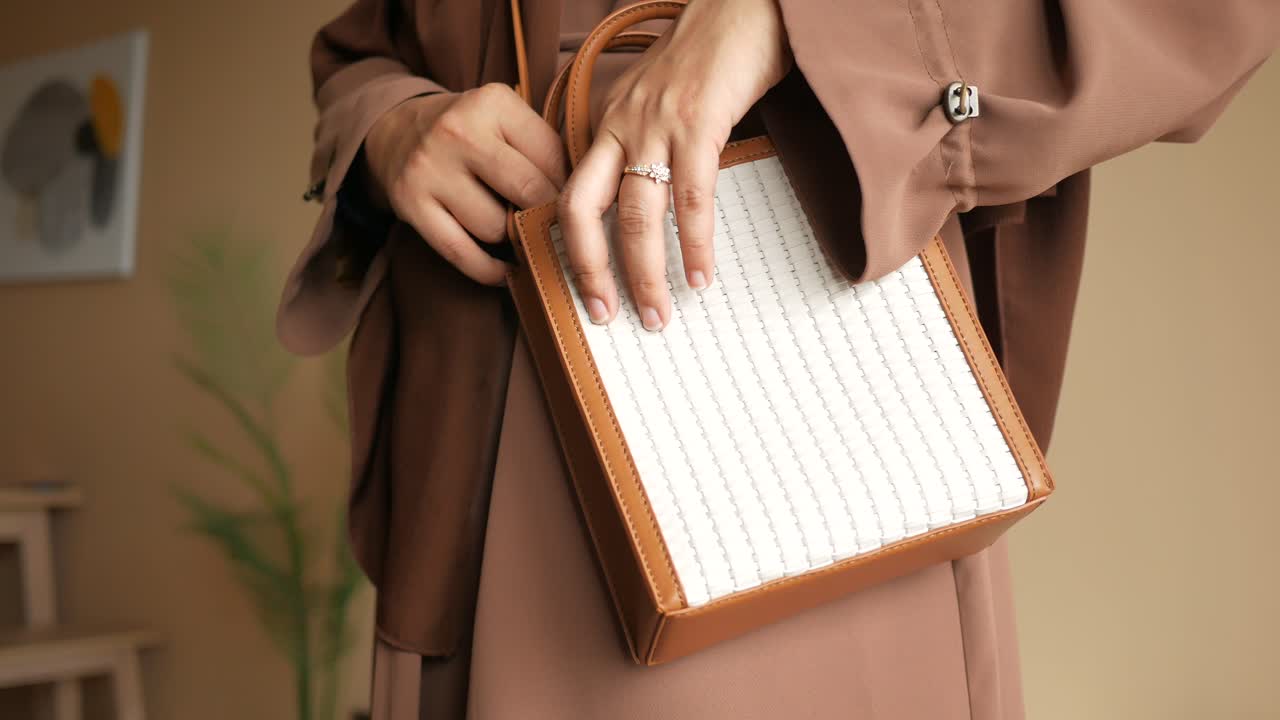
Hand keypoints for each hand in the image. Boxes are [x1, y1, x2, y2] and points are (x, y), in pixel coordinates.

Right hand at [363, 84, 566, 284]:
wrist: (397, 130)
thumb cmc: (470, 131)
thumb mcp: (506, 118)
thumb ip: (544, 148)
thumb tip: (593, 202)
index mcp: (493, 103)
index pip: (552, 157)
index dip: (571, 189)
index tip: (578, 207)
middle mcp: (459, 132)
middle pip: (528, 191)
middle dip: (547, 216)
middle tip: (556, 229)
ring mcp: (430, 168)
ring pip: (495, 227)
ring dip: (512, 239)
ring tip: (518, 234)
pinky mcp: (410, 203)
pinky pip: (462, 253)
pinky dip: (490, 270)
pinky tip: (506, 270)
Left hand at [558, 0, 790, 328]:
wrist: (744, 7)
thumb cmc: (708, 57)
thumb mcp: (657, 99)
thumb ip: (643, 143)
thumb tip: (647, 199)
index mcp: (606, 124)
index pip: (572, 196)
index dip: (572, 249)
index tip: (586, 290)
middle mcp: (620, 126)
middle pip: (585, 211)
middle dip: (592, 272)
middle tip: (606, 317)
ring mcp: (656, 125)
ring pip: (637, 216)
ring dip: (645, 274)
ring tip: (658, 315)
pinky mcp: (699, 124)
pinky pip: (691, 199)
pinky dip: (694, 245)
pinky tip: (700, 276)